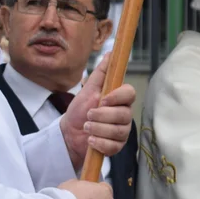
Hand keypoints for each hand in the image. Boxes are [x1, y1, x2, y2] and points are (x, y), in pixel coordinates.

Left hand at [61, 52, 135, 170]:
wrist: (69, 133)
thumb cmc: (80, 110)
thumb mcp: (88, 89)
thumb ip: (101, 72)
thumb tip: (110, 53)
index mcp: (119, 98)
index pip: (130, 93)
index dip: (117, 97)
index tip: (102, 100)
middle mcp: (124, 113)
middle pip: (124, 114)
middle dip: (101, 116)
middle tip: (88, 116)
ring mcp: (122, 130)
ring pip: (118, 131)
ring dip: (98, 129)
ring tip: (86, 128)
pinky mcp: (117, 145)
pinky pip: (114, 146)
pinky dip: (99, 143)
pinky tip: (91, 141)